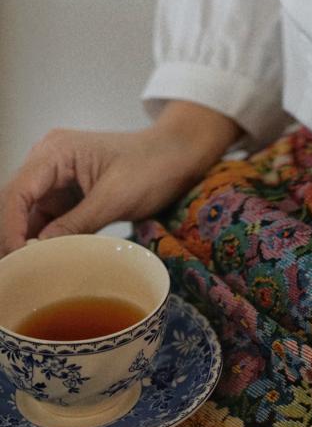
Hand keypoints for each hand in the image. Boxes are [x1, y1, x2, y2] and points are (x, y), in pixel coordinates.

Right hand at [0, 103, 240, 254]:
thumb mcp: (115, 198)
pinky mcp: (67, 195)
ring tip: (30, 273)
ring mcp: (56, 178)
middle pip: (15, 205)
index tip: (16, 260)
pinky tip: (46, 262)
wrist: (179, 156)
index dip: (10, 228)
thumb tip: (38, 253)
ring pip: (27, 216)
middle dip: (14, 238)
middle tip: (19, 274)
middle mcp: (47, 161)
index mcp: (55, 152)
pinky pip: (46, 221)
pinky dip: (45, 240)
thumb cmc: (153, 166)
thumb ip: (74, 225)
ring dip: (28, 242)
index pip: (17, 193)